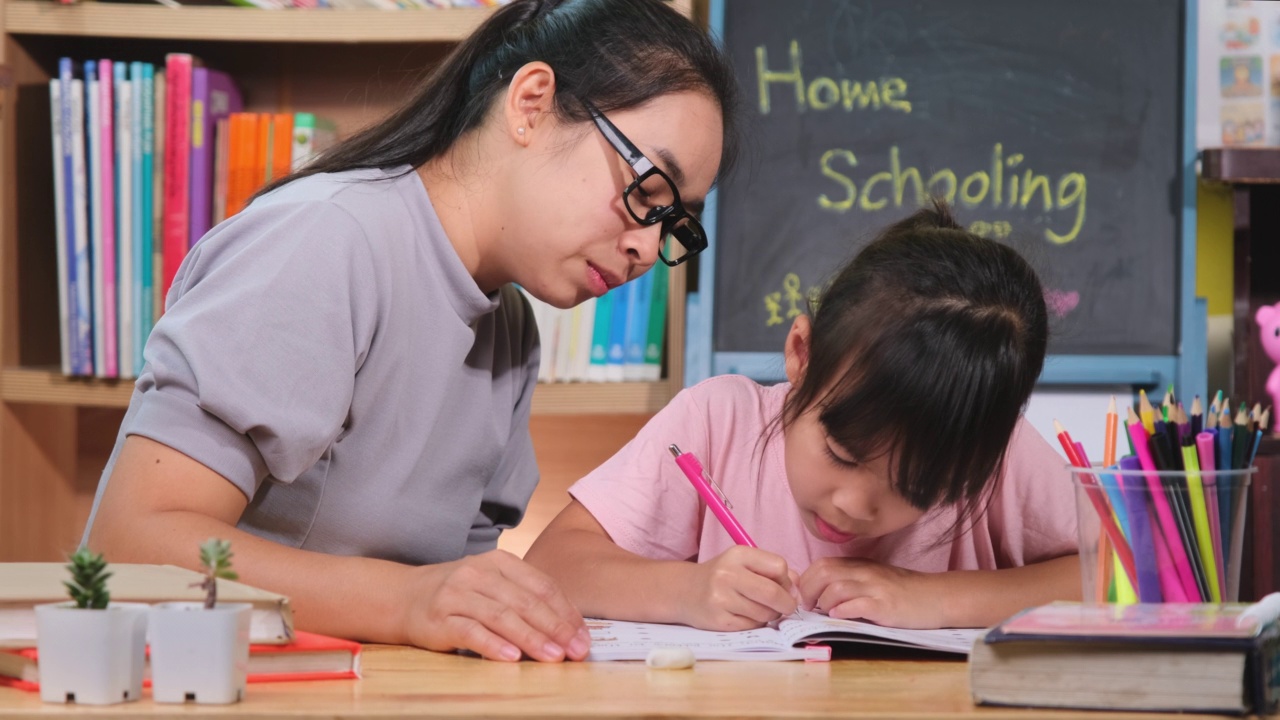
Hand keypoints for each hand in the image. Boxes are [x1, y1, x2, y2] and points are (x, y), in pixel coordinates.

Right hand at [403, 550, 590, 662]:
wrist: (402, 597)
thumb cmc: (458, 594)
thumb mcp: (491, 584)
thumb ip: (524, 598)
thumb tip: (567, 628)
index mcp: (499, 561)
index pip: (541, 585)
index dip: (565, 612)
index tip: (583, 636)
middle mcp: (479, 573)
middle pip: (525, 601)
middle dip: (555, 627)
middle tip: (576, 650)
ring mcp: (457, 594)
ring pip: (502, 616)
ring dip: (531, 638)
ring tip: (553, 657)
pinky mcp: (439, 619)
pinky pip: (471, 632)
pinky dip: (494, 645)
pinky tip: (512, 658)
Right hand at [679, 546, 797, 630]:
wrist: (684, 591)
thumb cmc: (721, 576)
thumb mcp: (743, 563)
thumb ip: (772, 571)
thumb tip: (797, 589)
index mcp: (738, 554)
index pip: (779, 566)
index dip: (786, 580)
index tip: (783, 586)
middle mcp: (727, 574)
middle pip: (773, 593)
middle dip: (787, 603)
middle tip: (787, 607)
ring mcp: (721, 599)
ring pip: (765, 613)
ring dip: (770, 615)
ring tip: (759, 609)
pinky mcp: (719, 621)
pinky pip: (752, 626)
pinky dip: (755, 623)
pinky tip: (745, 616)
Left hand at [797, 557, 941, 628]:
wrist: (936, 596)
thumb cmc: (902, 591)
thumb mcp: (873, 578)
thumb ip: (849, 580)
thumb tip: (819, 593)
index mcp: (858, 566)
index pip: (821, 565)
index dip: (806, 580)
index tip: (805, 596)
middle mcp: (864, 573)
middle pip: (824, 573)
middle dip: (809, 591)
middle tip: (809, 607)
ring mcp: (875, 589)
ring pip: (836, 588)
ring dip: (823, 602)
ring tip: (825, 612)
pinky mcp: (885, 606)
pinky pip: (857, 605)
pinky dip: (843, 611)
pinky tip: (839, 617)